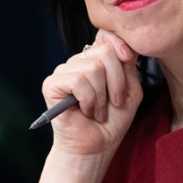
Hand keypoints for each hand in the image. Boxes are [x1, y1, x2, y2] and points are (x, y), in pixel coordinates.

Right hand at [42, 29, 142, 156]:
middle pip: (104, 52)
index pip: (106, 36)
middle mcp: (78, 62)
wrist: (96, 146)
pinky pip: (78, 80)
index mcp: (96, 60)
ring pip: (93, 68)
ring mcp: (63, 71)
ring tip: (98, 111)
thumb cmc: (113, 120)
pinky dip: (88, 99)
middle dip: (116, 81)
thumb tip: (126, 45)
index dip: (120, 44)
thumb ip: (129, 67)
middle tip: (113, 103)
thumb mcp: (130, 91)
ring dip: (102, 96)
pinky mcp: (51, 84)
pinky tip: (85, 111)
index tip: (129, 59)